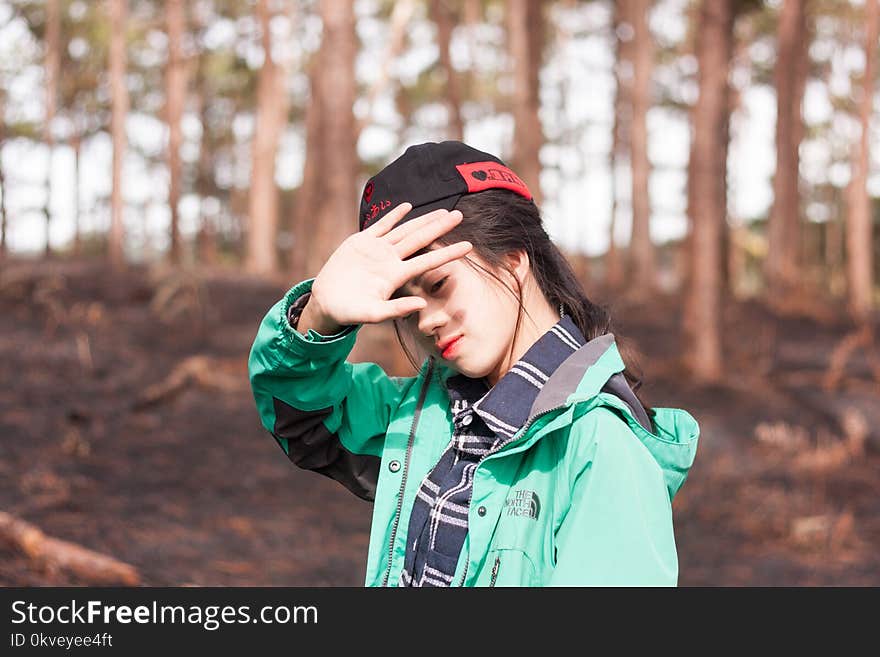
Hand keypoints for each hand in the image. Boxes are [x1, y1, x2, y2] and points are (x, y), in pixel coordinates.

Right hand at [305, 202, 471, 329]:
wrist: (327, 302)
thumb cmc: (351, 311)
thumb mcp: (373, 314)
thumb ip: (396, 309)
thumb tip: (422, 305)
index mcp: (396, 275)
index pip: (428, 261)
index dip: (448, 253)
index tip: (469, 246)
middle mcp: (390, 260)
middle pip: (420, 239)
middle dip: (439, 227)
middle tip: (460, 214)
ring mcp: (377, 249)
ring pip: (404, 230)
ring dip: (423, 219)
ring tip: (442, 211)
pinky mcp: (361, 242)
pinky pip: (381, 225)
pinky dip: (393, 215)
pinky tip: (407, 206)